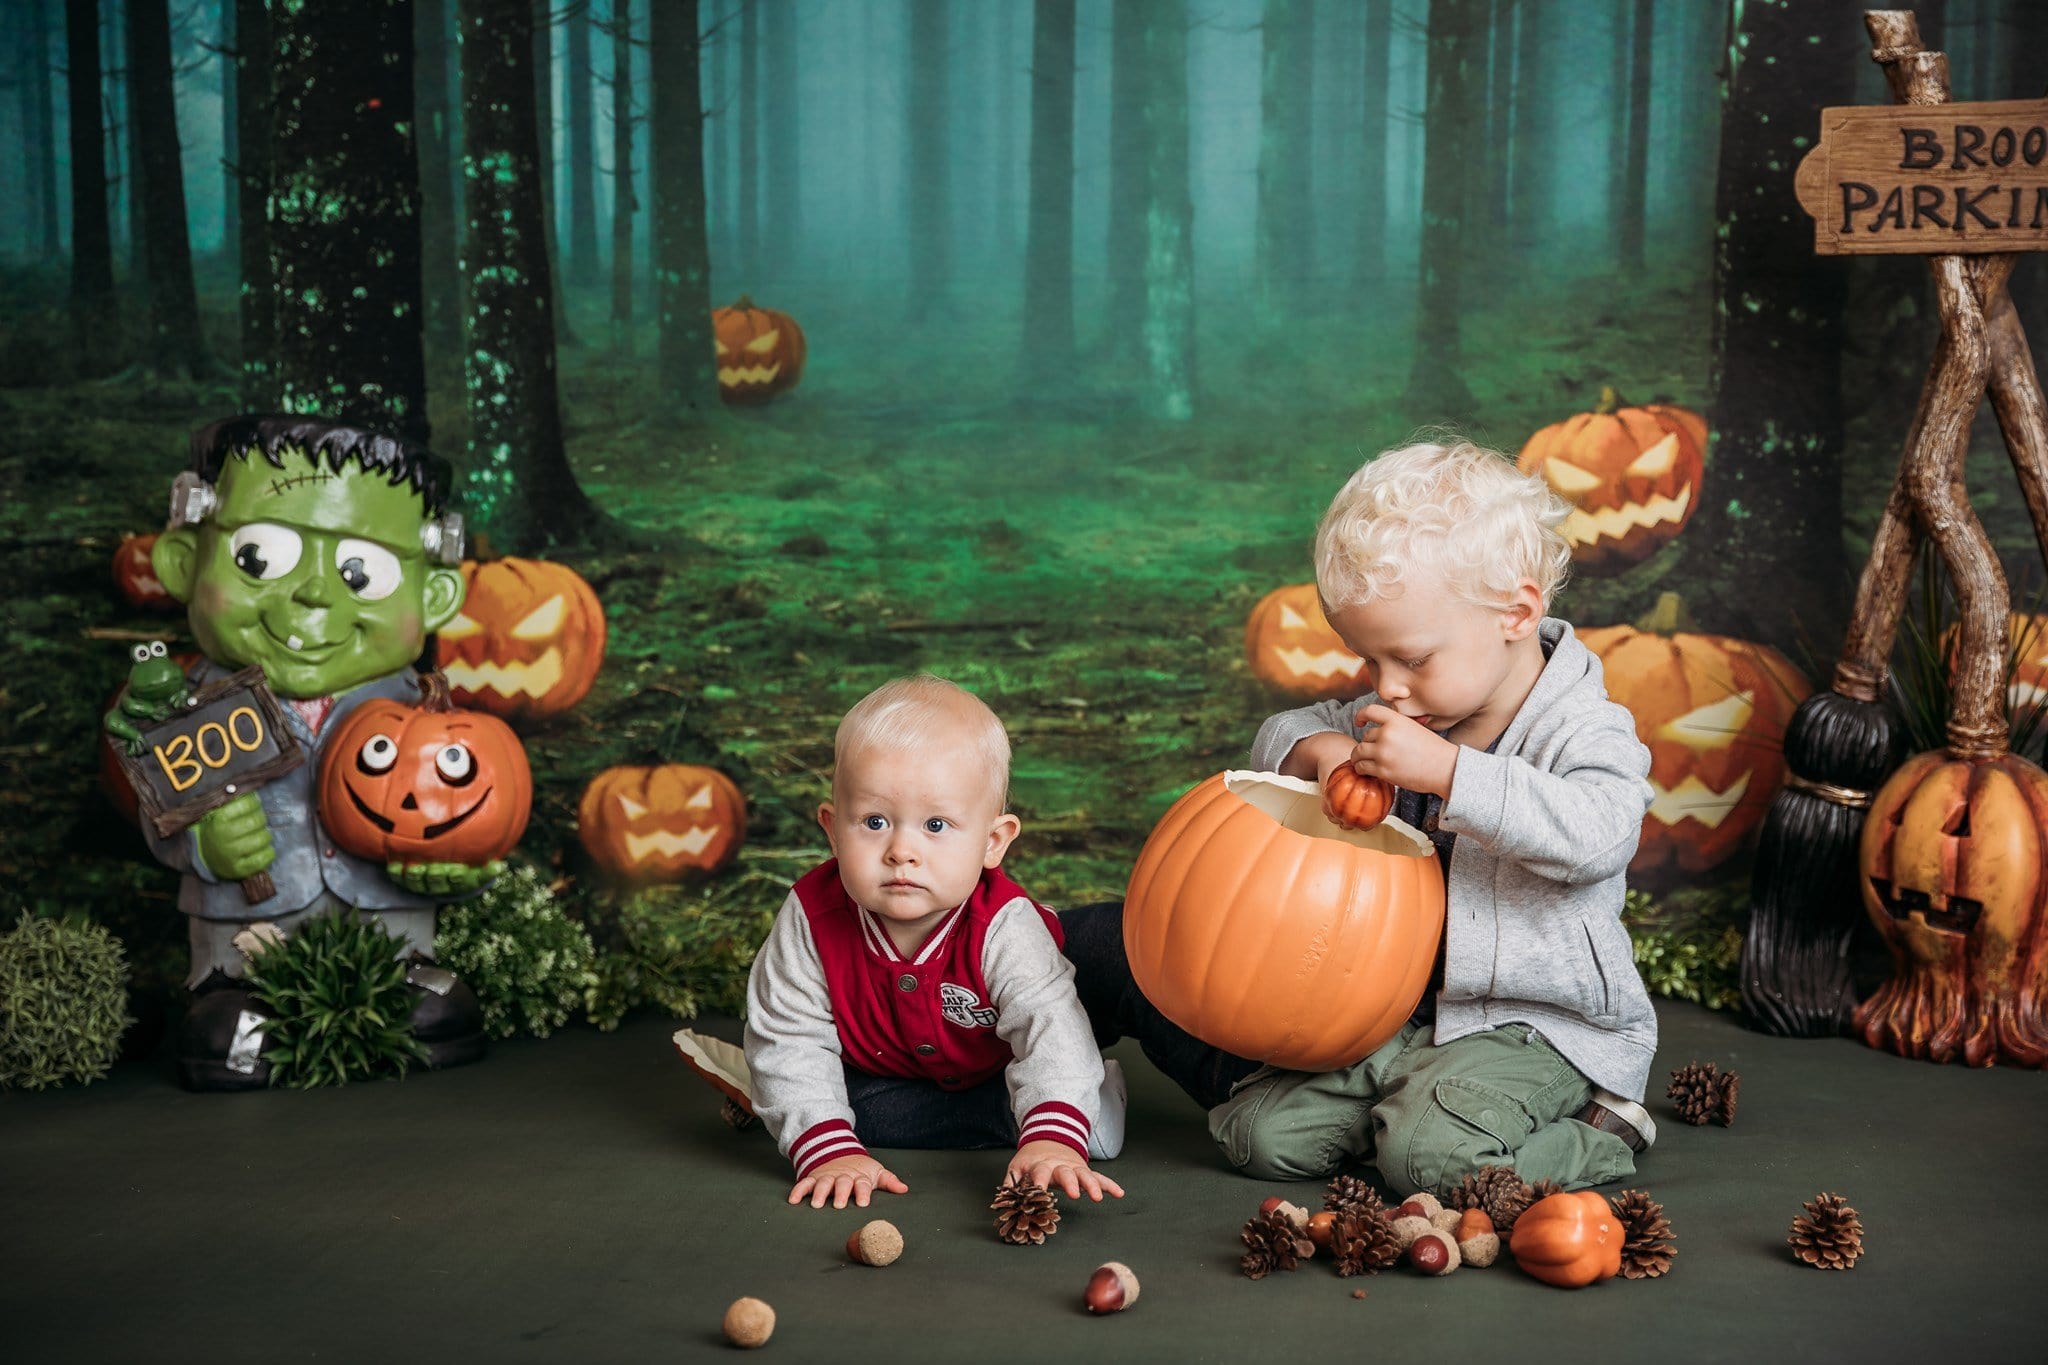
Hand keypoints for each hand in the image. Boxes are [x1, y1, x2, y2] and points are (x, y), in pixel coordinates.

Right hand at [193, 793, 274, 879]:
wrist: (204, 855)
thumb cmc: (216, 829)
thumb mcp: (218, 812)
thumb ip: (234, 800)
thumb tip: (253, 787)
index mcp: (218, 819)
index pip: (249, 804)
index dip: (254, 803)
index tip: (253, 805)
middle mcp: (224, 837)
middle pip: (258, 821)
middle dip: (260, 819)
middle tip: (256, 821)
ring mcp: (231, 854)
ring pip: (263, 839)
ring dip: (265, 835)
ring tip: (258, 835)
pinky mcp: (238, 869)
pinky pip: (263, 859)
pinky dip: (268, 853)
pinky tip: (264, 849)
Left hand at [386, 859, 504, 896]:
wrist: (444, 871)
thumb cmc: (466, 866)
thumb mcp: (478, 869)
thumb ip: (488, 870)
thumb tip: (500, 866)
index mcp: (458, 882)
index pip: (460, 882)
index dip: (458, 878)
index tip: (458, 869)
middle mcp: (439, 886)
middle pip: (436, 884)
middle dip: (436, 877)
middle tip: (435, 868)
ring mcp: (422, 884)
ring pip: (417, 884)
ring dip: (415, 877)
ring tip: (414, 868)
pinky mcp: (406, 881)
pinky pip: (400, 880)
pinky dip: (396, 874)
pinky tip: (393, 865)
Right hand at [789, 1154, 907, 1208]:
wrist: (840, 1152)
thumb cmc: (861, 1169)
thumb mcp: (876, 1173)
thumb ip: (889, 1181)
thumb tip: (904, 1189)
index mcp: (859, 1177)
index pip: (862, 1184)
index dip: (863, 1193)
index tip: (863, 1204)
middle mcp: (842, 1176)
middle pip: (842, 1184)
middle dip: (841, 1194)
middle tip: (839, 1205)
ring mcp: (827, 1176)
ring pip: (823, 1183)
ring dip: (820, 1193)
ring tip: (817, 1205)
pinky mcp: (814, 1177)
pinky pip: (805, 1183)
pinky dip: (798, 1190)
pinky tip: (793, 1201)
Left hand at [1007, 1139, 1124, 1201]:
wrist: (1048, 1137)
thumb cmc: (1030, 1160)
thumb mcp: (1017, 1168)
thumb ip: (1010, 1185)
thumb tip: (1001, 1204)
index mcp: (1040, 1164)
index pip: (1039, 1173)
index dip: (1039, 1184)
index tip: (1039, 1195)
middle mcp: (1058, 1164)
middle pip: (1065, 1172)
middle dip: (1070, 1183)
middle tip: (1075, 1195)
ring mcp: (1073, 1167)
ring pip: (1085, 1174)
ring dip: (1092, 1185)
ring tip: (1098, 1197)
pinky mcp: (1084, 1170)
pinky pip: (1099, 1177)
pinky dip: (1109, 1184)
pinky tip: (1119, 1193)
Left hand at [1347, 704, 1458, 797]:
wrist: (1445, 769)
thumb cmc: (1433, 749)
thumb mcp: (1414, 728)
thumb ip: (1396, 726)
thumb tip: (1377, 730)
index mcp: (1397, 720)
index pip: (1370, 711)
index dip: (1361, 716)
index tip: (1359, 722)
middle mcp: (1387, 734)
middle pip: (1365, 737)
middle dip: (1369, 745)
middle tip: (1377, 754)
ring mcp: (1383, 752)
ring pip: (1358, 752)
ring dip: (1360, 758)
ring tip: (1366, 763)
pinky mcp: (1382, 770)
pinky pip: (1362, 767)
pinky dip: (1362, 769)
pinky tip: (1369, 772)